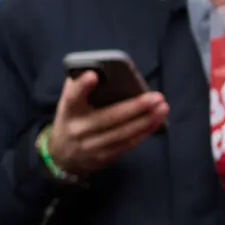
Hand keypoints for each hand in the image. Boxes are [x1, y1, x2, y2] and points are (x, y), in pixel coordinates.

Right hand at [46, 71, 168, 176]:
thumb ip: (80, 86)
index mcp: (68, 110)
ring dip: (145, 121)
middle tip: (156, 97)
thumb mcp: (69, 103)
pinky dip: (143, 132)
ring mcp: (89, 146)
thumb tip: (101, 66)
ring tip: (162, 107)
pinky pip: (126, 144)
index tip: (93, 75)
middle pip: (107, 118)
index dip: (81, 87)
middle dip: (134, 107)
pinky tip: (156, 121)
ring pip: (121, 134)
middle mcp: (77, 130)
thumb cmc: (72, 119)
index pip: (72, 97)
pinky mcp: (102, 157)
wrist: (62, 154)